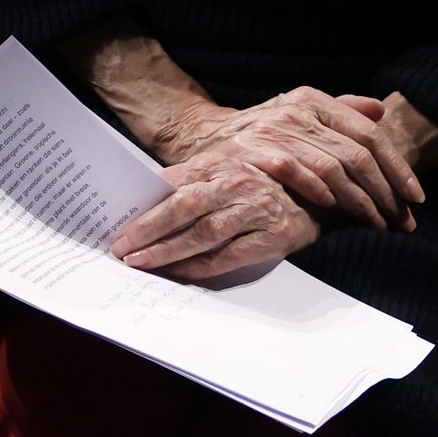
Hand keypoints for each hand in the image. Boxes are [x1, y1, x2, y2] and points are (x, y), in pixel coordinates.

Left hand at [111, 150, 322, 281]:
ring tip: (141, 263)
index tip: (118, 226)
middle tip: (121, 248)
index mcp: (218, 163)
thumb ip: (190, 182)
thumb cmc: (258, 183)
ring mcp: (257, 210)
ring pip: (203, 233)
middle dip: (148, 230)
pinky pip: (230, 255)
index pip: (173, 183)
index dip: (144, 207)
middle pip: (184, 207)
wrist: (319, 193)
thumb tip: (142, 203)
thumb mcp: (225, 171)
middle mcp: (236, 184)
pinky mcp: (275, 236)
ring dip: (168, 251)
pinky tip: (179, 273)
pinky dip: (201, 266)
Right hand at [155, 87, 421, 232]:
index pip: (369, 134)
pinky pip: (299, 172)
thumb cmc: (257, 134)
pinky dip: (321, 192)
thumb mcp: (297, 113)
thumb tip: (380, 109)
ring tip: (376, 224)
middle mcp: (296, 111)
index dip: (397, 167)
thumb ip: (338, 110)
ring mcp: (274, 130)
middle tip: (402, 221)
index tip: (416, 197)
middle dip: (386, 192)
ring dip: (360, 201)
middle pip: (358, 154)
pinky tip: (335, 210)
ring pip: (335, 167)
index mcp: (312, 100)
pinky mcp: (254, 151)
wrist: (198, 138)